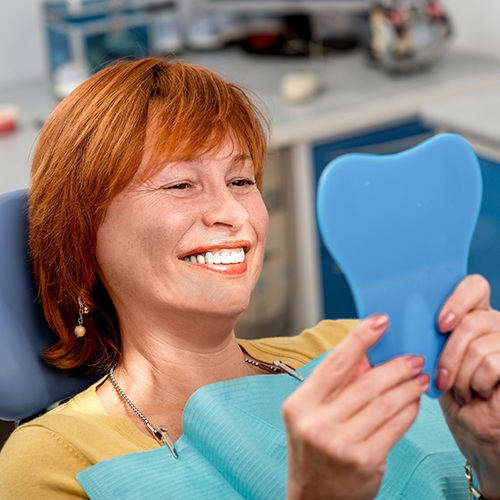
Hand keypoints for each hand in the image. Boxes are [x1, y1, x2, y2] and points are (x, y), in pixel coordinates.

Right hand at [283, 315, 428, 499]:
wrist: (314, 499)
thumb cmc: (314, 452)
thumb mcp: (313, 415)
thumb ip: (337, 385)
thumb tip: (367, 355)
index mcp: (299, 405)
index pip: (334, 364)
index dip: (360, 339)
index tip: (380, 321)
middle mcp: (316, 423)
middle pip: (366, 384)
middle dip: (395, 366)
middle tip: (413, 358)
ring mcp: (340, 444)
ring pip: (384, 404)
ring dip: (407, 387)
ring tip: (419, 377)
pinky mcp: (365, 462)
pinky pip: (395, 427)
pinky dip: (409, 411)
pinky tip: (414, 402)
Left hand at [436, 274, 499, 497]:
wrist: (473, 431)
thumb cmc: (450, 392)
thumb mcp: (432, 356)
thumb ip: (422, 331)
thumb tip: (384, 317)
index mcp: (474, 314)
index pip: (474, 285)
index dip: (458, 300)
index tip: (440, 324)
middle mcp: (496, 325)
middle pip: (472, 321)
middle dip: (449, 354)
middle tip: (442, 376)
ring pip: (480, 345)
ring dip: (462, 375)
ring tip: (460, 389)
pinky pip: (493, 365)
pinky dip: (477, 384)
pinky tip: (475, 394)